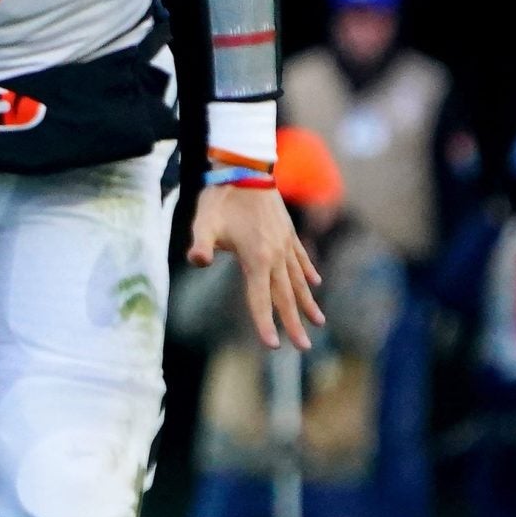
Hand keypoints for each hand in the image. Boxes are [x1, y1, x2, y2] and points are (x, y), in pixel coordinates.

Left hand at [186, 184, 321, 349]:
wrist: (245, 168)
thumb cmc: (221, 198)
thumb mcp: (203, 222)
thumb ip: (200, 245)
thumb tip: (196, 261)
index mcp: (257, 258)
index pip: (260, 298)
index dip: (264, 323)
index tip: (272, 346)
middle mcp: (276, 255)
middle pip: (285, 295)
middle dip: (293, 323)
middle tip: (304, 348)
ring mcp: (285, 244)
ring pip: (298, 279)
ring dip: (307, 302)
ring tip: (319, 322)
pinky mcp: (288, 233)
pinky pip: (301, 258)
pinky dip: (308, 272)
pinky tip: (316, 283)